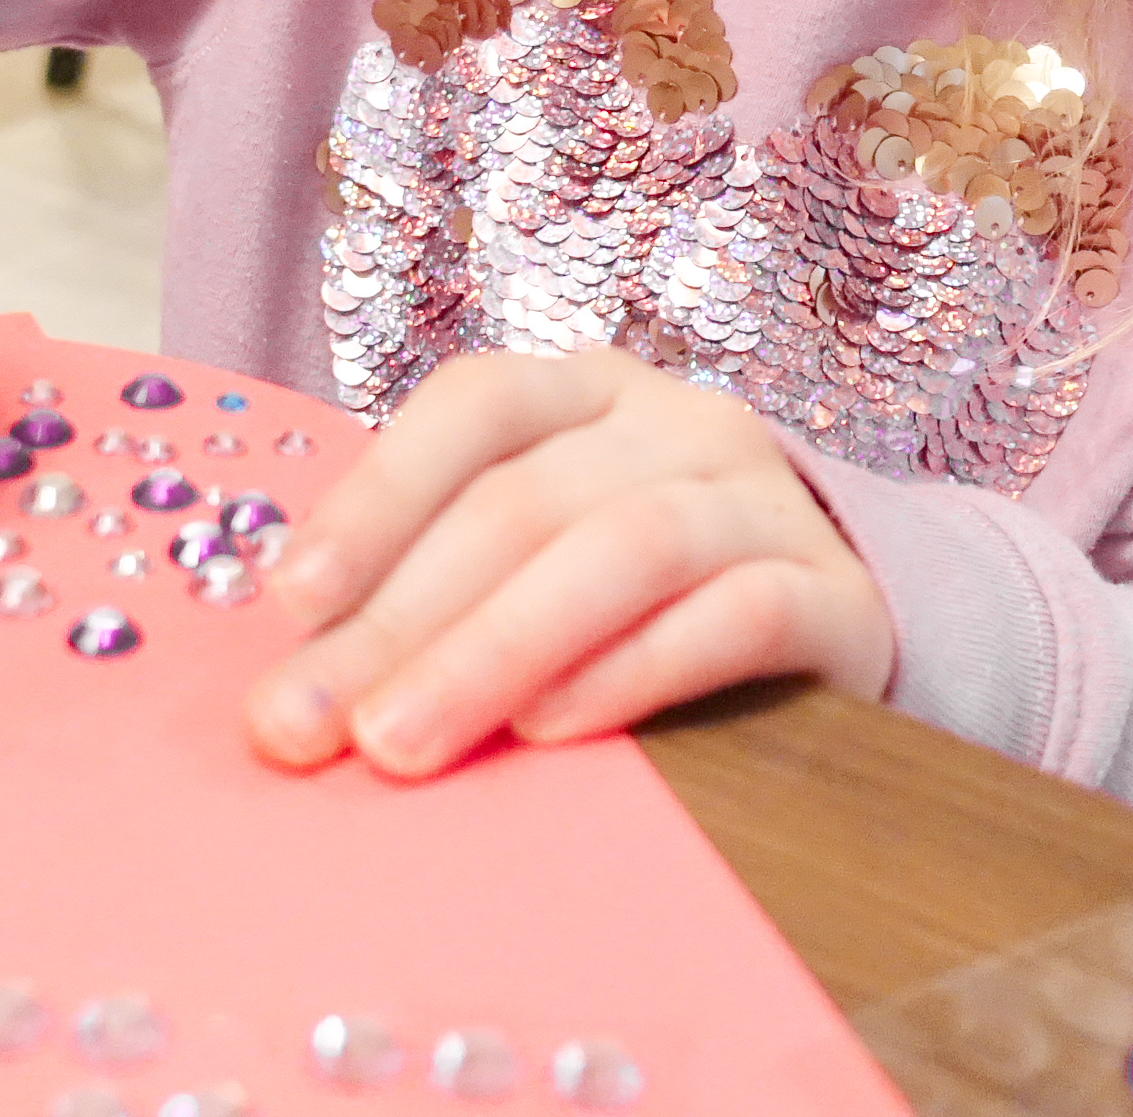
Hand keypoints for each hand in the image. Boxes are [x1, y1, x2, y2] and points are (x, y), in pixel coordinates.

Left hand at [241, 347, 894, 776]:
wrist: (843, 617)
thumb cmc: (646, 595)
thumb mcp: (544, 557)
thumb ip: (438, 587)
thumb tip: (294, 677)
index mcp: (588, 391)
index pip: (474, 406)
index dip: (376, 498)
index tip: (289, 603)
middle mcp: (678, 422)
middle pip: (526, 500)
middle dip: (401, 619)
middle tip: (308, 727)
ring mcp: (764, 500)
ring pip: (623, 549)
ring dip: (495, 649)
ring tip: (404, 743)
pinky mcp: (837, 595)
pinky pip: (735, 616)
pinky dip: (633, 670)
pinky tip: (551, 730)